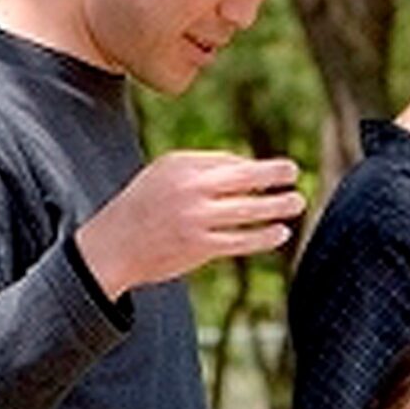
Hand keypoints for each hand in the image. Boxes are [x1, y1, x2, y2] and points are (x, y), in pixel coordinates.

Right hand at [77, 152, 305, 297]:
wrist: (111, 246)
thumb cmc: (143, 208)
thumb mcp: (164, 175)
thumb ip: (202, 167)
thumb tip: (248, 166)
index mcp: (180, 166)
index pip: (227, 162)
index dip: (253, 167)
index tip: (274, 172)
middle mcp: (188, 188)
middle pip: (242, 178)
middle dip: (273, 173)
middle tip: (295, 172)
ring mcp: (195, 218)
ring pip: (247, 210)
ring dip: (277, 206)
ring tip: (298, 202)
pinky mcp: (199, 246)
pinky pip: (240, 240)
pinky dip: (264, 237)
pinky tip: (281, 233)